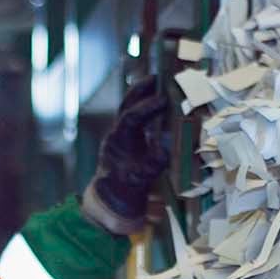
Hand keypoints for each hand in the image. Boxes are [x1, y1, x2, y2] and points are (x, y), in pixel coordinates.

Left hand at [83, 76, 169, 235]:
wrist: (112, 201)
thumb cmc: (126, 190)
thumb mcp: (141, 179)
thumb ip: (153, 163)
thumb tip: (167, 144)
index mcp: (117, 143)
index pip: (131, 118)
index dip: (147, 107)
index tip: (164, 100)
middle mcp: (116, 135)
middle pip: (126, 105)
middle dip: (141, 90)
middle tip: (159, 77)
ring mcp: (119, 135)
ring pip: (129, 108)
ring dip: (143, 94)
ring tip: (161, 82)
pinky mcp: (126, 138)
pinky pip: (135, 116)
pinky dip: (146, 107)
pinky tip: (162, 101)